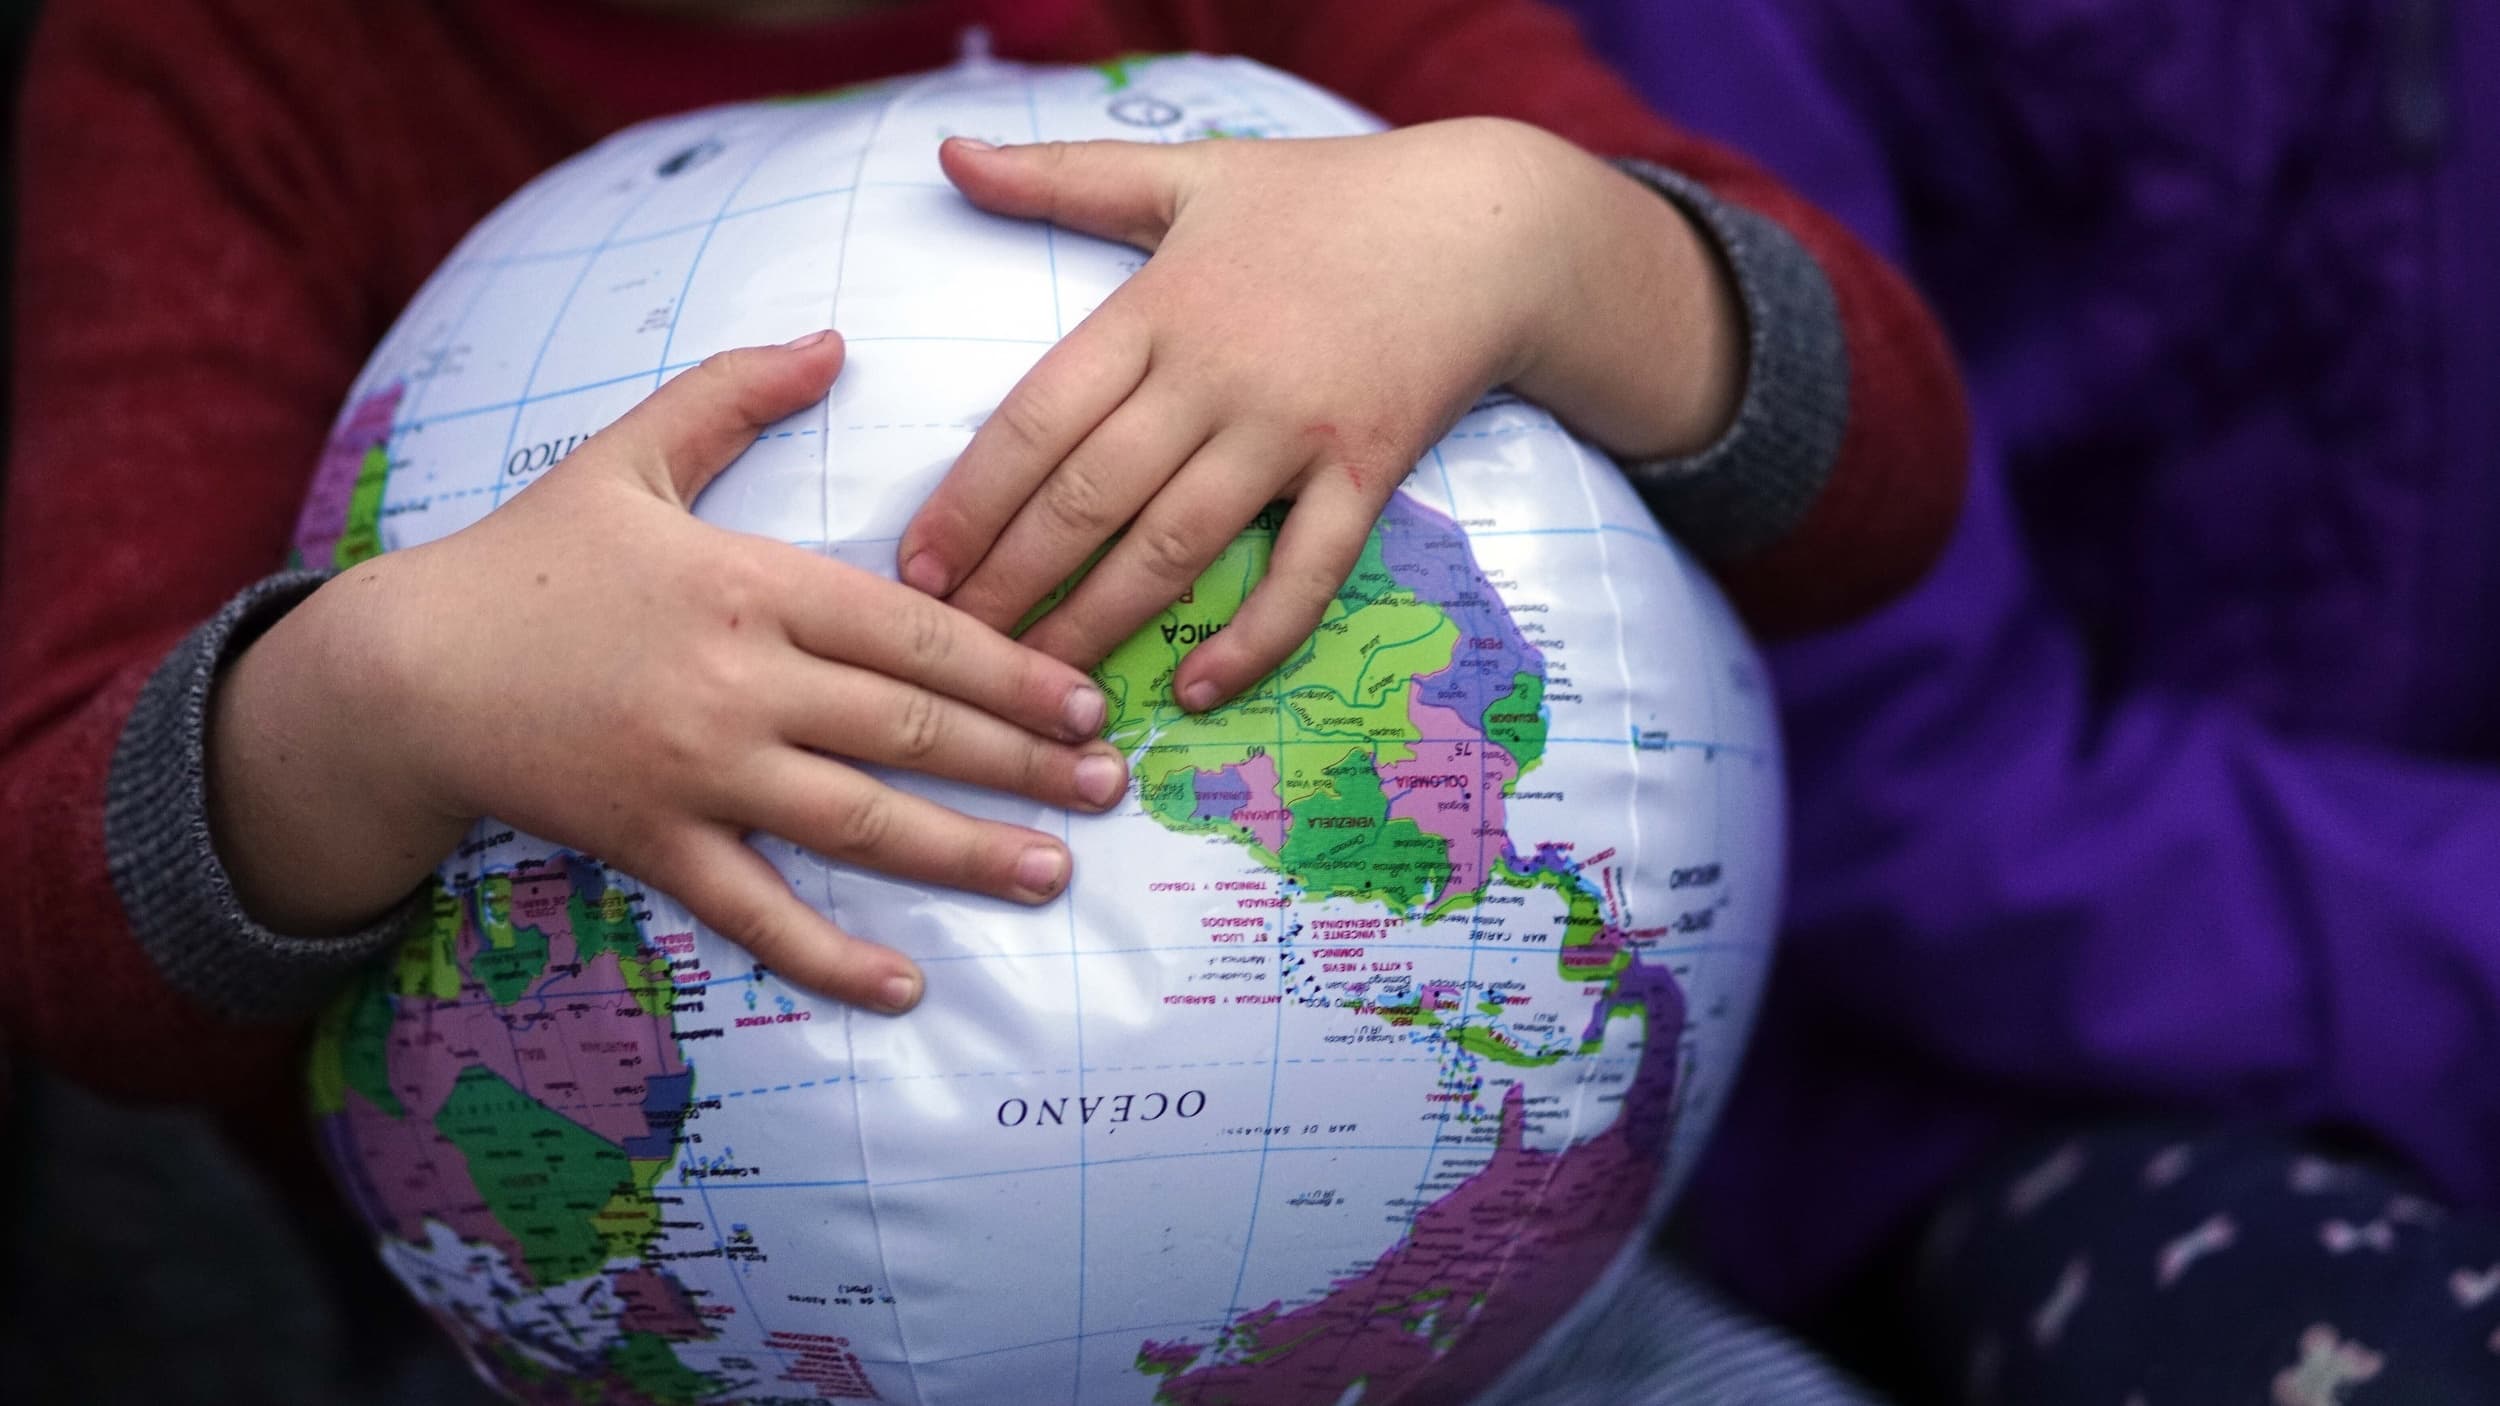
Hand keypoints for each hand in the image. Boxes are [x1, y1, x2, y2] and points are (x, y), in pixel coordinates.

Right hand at [210, 333, 1128, 1012]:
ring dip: (966, 854)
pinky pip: (756, 914)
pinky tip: (906, 989)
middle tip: (1107, 787)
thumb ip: (735, 392)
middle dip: (1022, 764)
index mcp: (750, 583)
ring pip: (859, 822)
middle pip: (911, 728)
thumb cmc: (529, 557)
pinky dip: (830, 958)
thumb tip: (834, 338)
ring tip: (1053, 874)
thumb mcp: (629, 452)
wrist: (405, 668)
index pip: (915, 631)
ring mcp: (698, 771)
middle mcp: (739, 682)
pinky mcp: (654, 843)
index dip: (1013, 670)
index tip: (1085, 700)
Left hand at [896, 117, 1740, 709]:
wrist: (1483, 224)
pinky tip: (1196, 689)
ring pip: (1174, 547)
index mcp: (1158, 307)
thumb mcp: (1187, 174)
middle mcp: (1216, 374)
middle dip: (1010, 582)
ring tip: (1041, 688)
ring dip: (1099, 623)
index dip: (968, 503)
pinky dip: (1252, 637)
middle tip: (950, 648)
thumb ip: (1061, 175)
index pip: (1034, 420)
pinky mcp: (1366, 472)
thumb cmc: (1325, 198)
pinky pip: (1302, 574)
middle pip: (1087, 498)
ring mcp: (1293, 430)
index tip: (915, 568)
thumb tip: (946, 153)